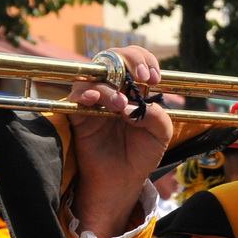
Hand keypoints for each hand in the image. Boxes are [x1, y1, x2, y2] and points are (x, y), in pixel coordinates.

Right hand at [66, 45, 172, 237]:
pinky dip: (87, 93)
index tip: (154, 77)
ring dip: (109, 86)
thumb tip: (136, 104)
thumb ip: (157, 116)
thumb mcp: (161, 134)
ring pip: (95, 75)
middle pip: (113, 58)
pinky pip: (76, 95)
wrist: (123, 179)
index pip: (135, 61)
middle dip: (129, 60)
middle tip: (142, 77)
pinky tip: (96, 100)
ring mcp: (94, 100)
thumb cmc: (141, 154)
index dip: (144, 61)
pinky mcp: (78, 113)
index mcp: (133, 90)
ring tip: (121, 106)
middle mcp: (113, 90)